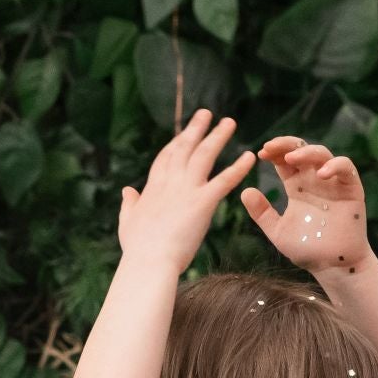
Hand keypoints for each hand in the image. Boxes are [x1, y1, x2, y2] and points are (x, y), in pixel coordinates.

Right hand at [118, 108, 259, 275]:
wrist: (149, 263)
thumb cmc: (138, 249)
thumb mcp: (128, 222)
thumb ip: (129, 204)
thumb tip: (127, 190)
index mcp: (152, 188)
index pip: (165, 158)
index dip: (175, 144)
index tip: (184, 133)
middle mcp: (169, 183)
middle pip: (184, 148)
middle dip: (195, 129)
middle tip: (206, 114)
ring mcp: (186, 190)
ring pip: (204, 156)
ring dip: (218, 137)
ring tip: (230, 122)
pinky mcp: (203, 202)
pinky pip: (224, 180)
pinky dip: (238, 167)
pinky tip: (250, 156)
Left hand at [241, 136, 373, 273]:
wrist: (333, 267)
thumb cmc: (307, 250)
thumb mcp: (278, 232)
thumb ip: (262, 213)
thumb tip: (244, 191)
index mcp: (297, 187)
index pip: (284, 160)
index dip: (274, 152)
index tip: (261, 153)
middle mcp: (314, 181)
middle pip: (301, 150)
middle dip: (286, 144)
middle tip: (270, 147)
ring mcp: (333, 183)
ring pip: (323, 154)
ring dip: (307, 151)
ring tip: (292, 157)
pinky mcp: (352, 190)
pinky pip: (347, 168)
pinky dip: (335, 165)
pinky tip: (321, 173)